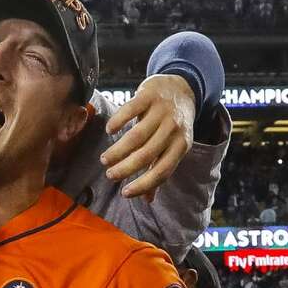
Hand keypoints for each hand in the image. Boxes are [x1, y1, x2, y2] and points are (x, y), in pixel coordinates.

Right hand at [100, 75, 195, 200]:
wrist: (181, 88)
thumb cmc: (172, 125)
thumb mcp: (173, 146)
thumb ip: (159, 169)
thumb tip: (146, 199)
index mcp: (182, 146)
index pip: (162, 171)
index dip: (143, 184)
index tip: (124, 193)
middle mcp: (173, 129)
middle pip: (146, 155)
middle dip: (125, 168)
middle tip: (110, 175)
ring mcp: (161, 111)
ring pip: (136, 136)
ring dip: (118, 150)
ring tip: (105, 159)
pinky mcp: (149, 95)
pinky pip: (130, 110)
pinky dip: (118, 122)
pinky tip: (109, 131)